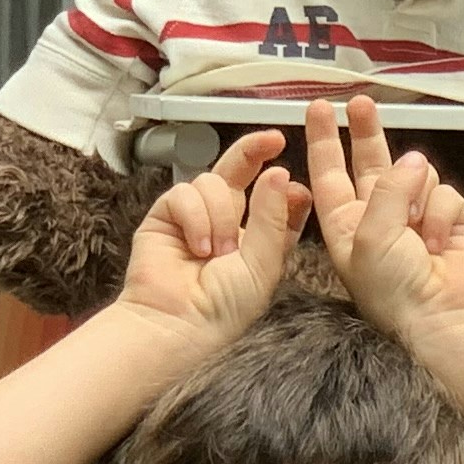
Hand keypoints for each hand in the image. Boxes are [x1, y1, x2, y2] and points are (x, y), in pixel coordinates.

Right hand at [111, 127, 306, 337]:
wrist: (176, 323)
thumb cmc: (224, 307)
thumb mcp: (262, 265)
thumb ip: (271, 219)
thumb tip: (278, 172)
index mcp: (258, 237)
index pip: (275, 200)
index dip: (284, 187)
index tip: (296, 182)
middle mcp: (228, 221)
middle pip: (242, 173)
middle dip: (256, 151)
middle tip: (273, 139)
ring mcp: (196, 215)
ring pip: (214, 182)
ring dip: (220, 214)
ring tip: (215, 252)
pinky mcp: (166, 214)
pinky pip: (184, 192)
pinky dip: (195, 216)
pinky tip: (196, 246)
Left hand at [302, 97, 463, 342]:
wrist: (442, 320)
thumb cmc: (395, 292)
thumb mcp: (372, 237)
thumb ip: (388, 191)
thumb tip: (415, 160)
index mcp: (346, 224)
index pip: (329, 172)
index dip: (324, 139)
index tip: (319, 108)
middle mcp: (377, 216)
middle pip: (370, 161)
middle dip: (367, 131)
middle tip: (361, 102)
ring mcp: (414, 216)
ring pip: (416, 173)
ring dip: (417, 194)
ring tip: (417, 232)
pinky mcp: (447, 219)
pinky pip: (445, 192)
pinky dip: (442, 214)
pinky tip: (438, 243)